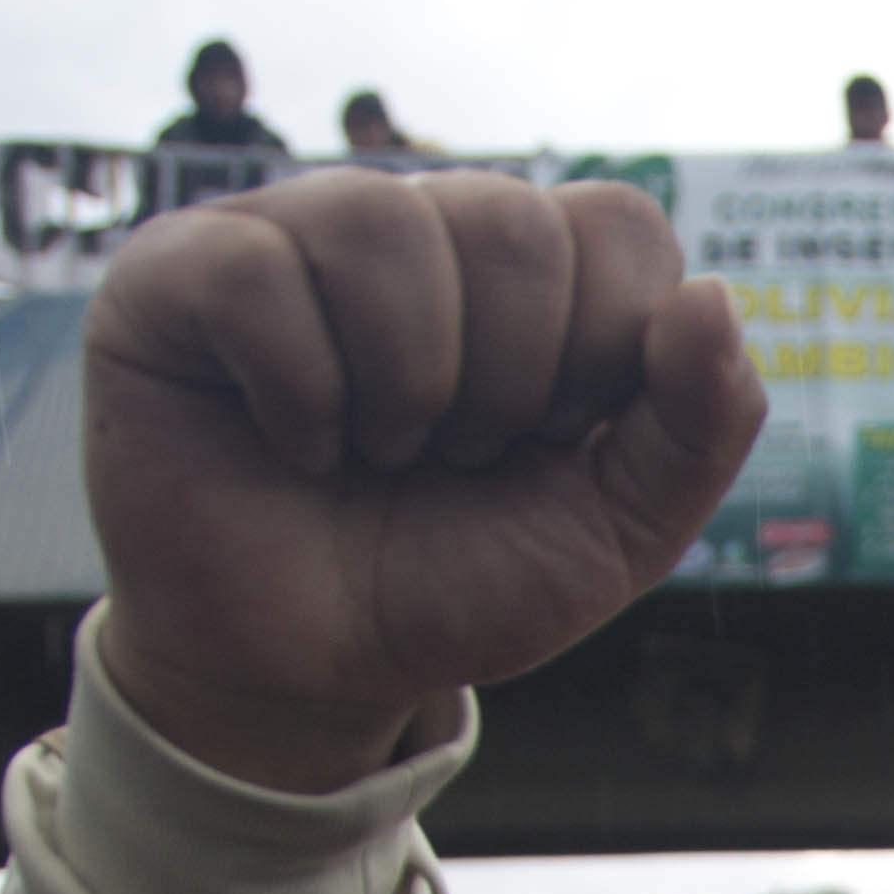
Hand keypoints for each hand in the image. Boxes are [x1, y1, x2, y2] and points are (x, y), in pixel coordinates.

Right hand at [84, 171, 762, 793]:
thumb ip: (699, 428)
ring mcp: (294, 235)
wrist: (310, 672)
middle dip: (507, 385)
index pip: (616, 225)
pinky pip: (256, 270)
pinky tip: (295, 442)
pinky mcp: (179, 272)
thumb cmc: (454, 584)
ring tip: (377, 451)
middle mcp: (417, 229)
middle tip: (454, 457)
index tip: (553, 443)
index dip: (604, 354)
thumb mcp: (615, 532)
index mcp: (530, 272)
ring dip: (404, 386)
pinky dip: (297, 390)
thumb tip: (714, 296)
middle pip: (511, 222)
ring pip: (382, 224)